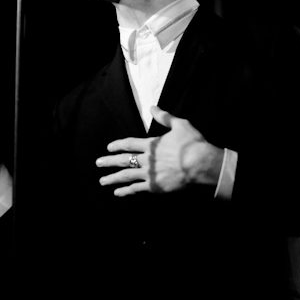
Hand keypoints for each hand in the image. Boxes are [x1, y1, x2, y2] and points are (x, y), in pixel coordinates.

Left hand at [96, 106, 223, 196]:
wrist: (200, 164)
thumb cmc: (192, 143)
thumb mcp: (180, 124)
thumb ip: (164, 117)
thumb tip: (152, 107)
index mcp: (151, 144)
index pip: (129, 144)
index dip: (118, 145)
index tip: (109, 147)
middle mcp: (147, 159)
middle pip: (123, 160)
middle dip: (109, 161)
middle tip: (98, 163)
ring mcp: (150, 174)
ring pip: (126, 176)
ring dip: (113, 178)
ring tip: (102, 181)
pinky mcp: (155, 186)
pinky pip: (137, 189)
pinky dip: (126, 191)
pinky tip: (118, 193)